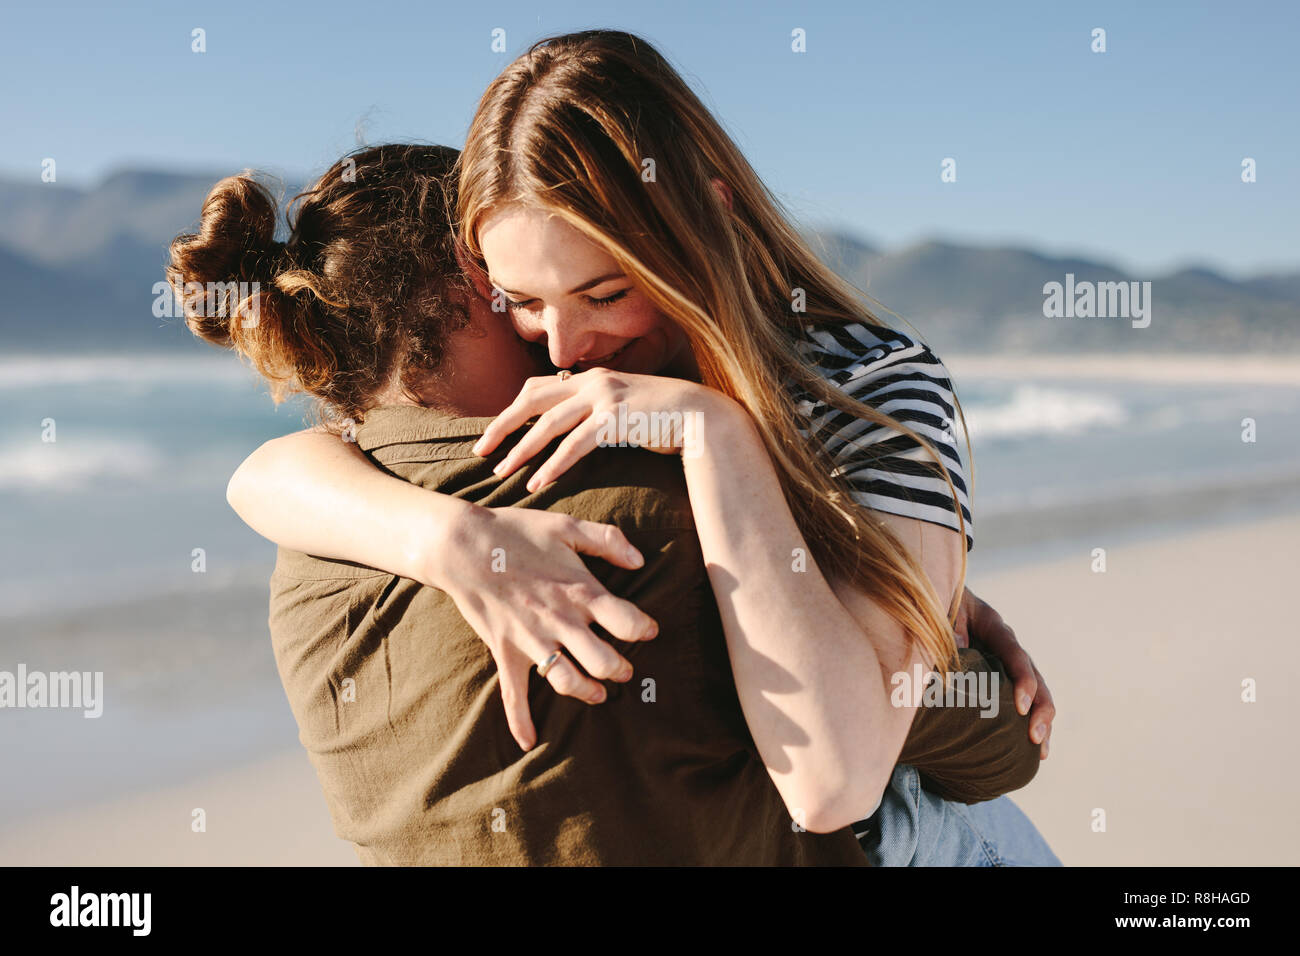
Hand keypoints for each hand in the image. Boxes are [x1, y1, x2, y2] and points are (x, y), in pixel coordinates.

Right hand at [426, 503, 658, 752]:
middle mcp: (560, 623)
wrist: (463, 546)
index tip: (649, 630)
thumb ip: (606, 540)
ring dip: (589, 693)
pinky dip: (520, 721)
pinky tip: (529, 742)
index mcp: (580, 592)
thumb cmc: (517, 532)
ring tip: (599, 694)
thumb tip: (640, 561)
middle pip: (603, 661)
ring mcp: (532, 642)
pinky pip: (514, 695)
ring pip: (569, 682)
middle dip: (621, 669)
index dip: (644, 629)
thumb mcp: (566, 526)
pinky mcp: (506, 653)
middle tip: (625, 670)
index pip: (626, 622)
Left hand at [471, 368, 725, 490]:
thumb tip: (577, 429)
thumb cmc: (666, 418)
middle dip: (502, 426)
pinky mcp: (616, 419)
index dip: (512, 410)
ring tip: (502, 472)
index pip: (538, 388)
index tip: (494, 432)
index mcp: (592, 377)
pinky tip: (538, 483)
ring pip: (549, 424)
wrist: (703, 417)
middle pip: (532, 400)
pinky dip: (553, 465)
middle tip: (479, 450)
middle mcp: (594, 382)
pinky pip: (575, 445)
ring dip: (522, 450)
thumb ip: (599, 411)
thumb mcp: (626, 407)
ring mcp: (605, 398)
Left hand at [955, 587, 1054, 759]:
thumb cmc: (938, 604)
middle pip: (1034, 677)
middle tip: (1035, 738)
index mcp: (993, 626)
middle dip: (1039, 709)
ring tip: (1042, 752)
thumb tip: (958, 649)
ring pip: (1035, 691)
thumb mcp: (942, 610)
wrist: (939, 595)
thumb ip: (950, 628)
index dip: (1022, 680)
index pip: (1014, 654)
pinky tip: (1030, 747)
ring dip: (1041, 720)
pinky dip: (1027, 720)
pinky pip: (1021, 697)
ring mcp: (1007, 660)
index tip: (1021, 707)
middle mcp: (1007, 645)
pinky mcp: (1000, 674)